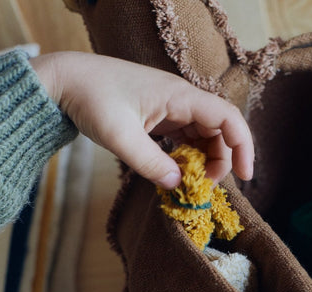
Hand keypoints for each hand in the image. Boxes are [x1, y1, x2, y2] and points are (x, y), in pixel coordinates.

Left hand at [30, 51, 253, 187]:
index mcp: (179, 96)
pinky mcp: (160, 117)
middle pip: (220, 131)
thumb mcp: (120, 137)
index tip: (245, 176)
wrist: (66, 82)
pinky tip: (176, 173)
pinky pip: (186, 138)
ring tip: (190, 184)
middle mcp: (181, 99)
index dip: (243, 147)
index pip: (228, 118)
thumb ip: (150, 164)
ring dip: (204, 162)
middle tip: (204, 187)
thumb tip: (179, 186)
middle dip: (221, 161)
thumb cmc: (92, 99)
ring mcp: (171, 108)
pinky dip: (187, 158)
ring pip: (204, 136)